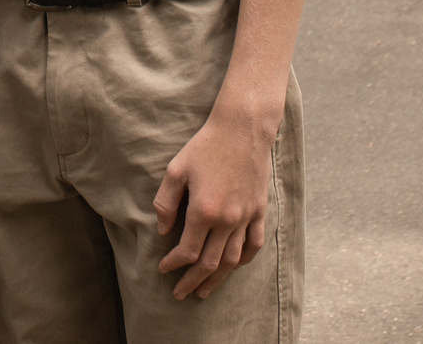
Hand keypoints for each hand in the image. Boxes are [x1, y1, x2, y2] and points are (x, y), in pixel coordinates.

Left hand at [154, 99, 276, 299]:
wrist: (242, 129)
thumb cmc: (205, 146)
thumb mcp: (176, 170)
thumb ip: (165, 202)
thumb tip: (163, 230)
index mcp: (204, 211)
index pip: (186, 251)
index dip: (173, 264)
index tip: (163, 269)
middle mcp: (227, 220)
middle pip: (209, 263)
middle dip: (192, 281)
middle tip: (179, 294)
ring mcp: (246, 217)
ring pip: (233, 260)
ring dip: (217, 279)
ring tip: (204, 291)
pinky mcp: (259, 211)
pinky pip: (254, 244)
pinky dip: (243, 260)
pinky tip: (234, 267)